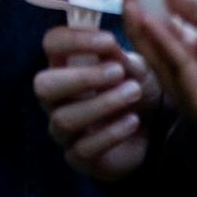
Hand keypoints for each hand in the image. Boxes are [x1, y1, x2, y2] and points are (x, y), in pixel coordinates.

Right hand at [33, 26, 159, 180]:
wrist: (154, 129)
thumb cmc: (133, 87)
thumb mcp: (134, 67)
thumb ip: (119, 56)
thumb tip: (107, 44)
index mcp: (64, 64)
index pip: (51, 44)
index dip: (73, 39)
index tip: (108, 40)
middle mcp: (56, 97)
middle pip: (43, 85)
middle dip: (80, 77)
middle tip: (117, 72)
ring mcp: (63, 129)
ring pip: (64, 119)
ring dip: (102, 104)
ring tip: (134, 93)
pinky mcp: (78, 157)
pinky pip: (83, 148)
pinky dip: (111, 133)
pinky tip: (133, 121)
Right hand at [123, 0, 196, 147]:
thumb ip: (191, 7)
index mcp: (190, 51)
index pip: (158, 29)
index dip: (142, 8)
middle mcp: (185, 72)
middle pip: (152, 46)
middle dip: (136, 19)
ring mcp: (190, 90)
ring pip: (158, 61)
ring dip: (144, 33)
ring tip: (133, 6)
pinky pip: (178, 74)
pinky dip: (165, 49)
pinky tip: (155, 27)